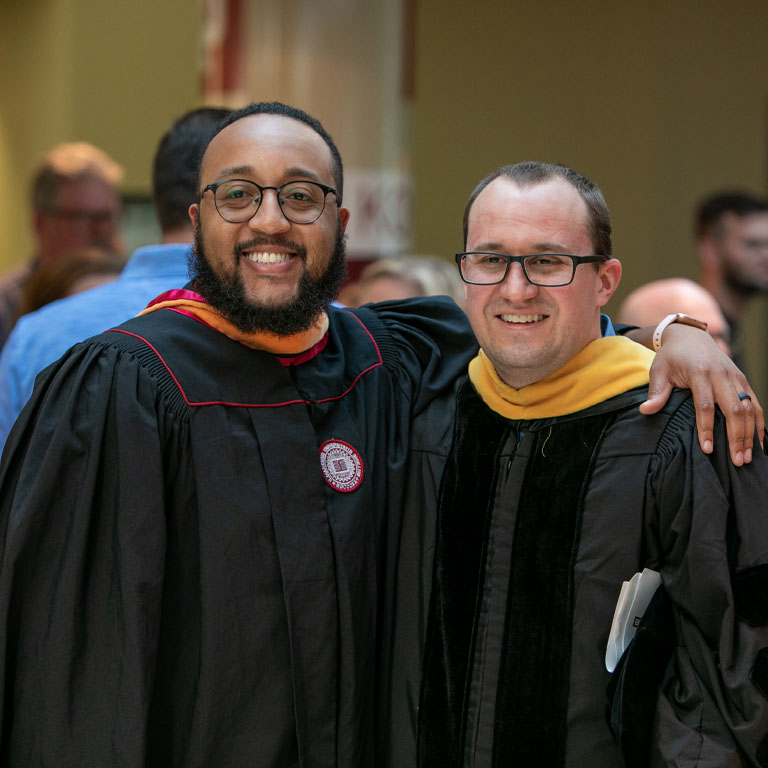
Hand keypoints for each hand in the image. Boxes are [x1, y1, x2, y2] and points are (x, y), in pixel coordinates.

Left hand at [636, 324, 763, 464]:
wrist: (690, 335)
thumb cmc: (671, 356)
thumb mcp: (659, 371)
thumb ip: (656, 392)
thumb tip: (645, 411)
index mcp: (699, 373)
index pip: (705, 405)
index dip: (707, 428)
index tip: (707, 449)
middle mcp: (721, 375)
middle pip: (734, 409)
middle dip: (737, 437)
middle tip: (737, 461)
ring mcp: (735, 377)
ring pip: (748, 408)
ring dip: (750, 434)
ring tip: (747, 458)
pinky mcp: (742, 380)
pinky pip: (755, 403)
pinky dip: (758, 422)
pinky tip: (757, 442)